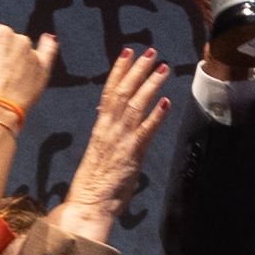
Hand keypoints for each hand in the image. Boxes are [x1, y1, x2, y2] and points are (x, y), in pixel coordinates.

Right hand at [0, 3, 60, 114]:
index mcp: (0, 31)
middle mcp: (19, 38)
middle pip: (9, 44)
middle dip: (1, 57)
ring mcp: (33, 54)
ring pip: (23, 53)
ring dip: (16, 62)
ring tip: (6, 81)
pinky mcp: (43, 68)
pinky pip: (49, 51)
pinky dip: (49, 45)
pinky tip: (50, 39)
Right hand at [53, 48, 171, 243]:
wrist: (88, 204)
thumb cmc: (93, 185)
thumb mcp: (98, 153)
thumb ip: (107, 136)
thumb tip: (111, 124)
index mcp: (100, 128)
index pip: (109, 92)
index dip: (119, 70)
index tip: (127, 52)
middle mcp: (109, 129)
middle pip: (123, 91)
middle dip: (137, 69)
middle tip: (150, 51)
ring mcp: (121, 139)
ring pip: (135, 105)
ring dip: (150, 85)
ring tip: (162, 68)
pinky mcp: (132, 153)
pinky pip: (146, 130)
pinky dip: (156, 115)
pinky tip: (166, 102)